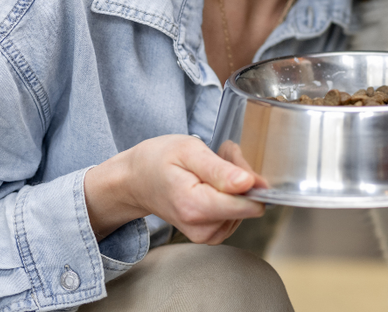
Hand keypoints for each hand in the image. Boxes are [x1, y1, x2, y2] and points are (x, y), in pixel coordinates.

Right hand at [83, 135, 265, 244]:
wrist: (136, 180)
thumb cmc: (158, 161)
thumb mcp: (188, 151)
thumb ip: (220, 170)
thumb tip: (250, 183)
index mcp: (195, 207)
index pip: (247, 204)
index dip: (249, 178)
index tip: (230, 157)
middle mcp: (202, 228)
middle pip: (248, 203)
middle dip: (240, 174)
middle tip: (218, 154)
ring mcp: (206, 235)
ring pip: (245, 207)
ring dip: (235, 181)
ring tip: (210, 165)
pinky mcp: (211, 234)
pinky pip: (237, 213)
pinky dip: (230, 193)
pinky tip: (213, 179)